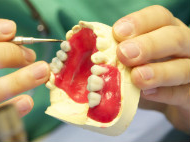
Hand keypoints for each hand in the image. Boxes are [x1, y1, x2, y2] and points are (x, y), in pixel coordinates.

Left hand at [113, 5, 189, 132]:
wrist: (171, 98)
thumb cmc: (147, 72)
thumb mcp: (133, 59)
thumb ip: (121, 54)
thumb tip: (98, 55)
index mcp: (166, 31)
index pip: (159, 17)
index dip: (139, 22)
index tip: (117, 32)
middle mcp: (184, 46)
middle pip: (175, 37)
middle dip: (149, 45)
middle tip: (124, 54)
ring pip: (185, 67)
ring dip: (159, 71)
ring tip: (137, 77)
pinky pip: (183, 93)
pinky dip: (164, 93)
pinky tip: (147, 94)